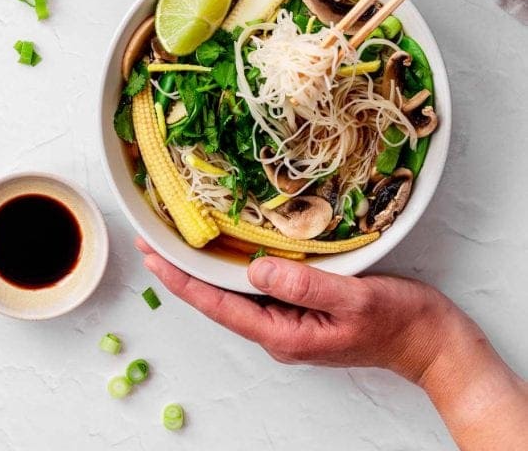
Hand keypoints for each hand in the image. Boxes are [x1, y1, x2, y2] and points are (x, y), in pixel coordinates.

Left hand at [136, 236, 447, 380]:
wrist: (431, 341)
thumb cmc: (398, 320)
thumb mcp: (352, 298)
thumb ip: (303, 284)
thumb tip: (255, 269)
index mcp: (284, 334)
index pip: (219, 306)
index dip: (182, 281)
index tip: (152, 258)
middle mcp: (279, 331)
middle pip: (219, 300)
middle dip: (183, 272)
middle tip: (151, 240)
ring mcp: (290, 323)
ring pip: (236, 294)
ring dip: (206, 268)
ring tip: (176, 240)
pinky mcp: (303, 310)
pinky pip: (259, 288)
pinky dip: (235, 268)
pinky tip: (228, 250)